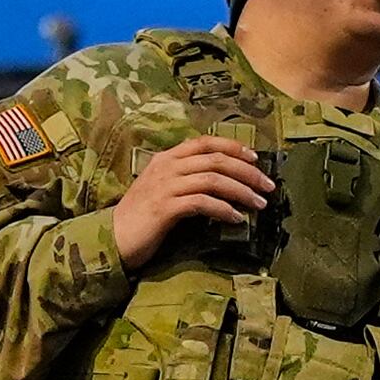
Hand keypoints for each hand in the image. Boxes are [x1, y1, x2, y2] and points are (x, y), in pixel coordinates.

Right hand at [105, 137, 275, 269]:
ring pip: (213, 179)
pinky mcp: (165, 208)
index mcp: (167, 158)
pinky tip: (236, 219)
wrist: (112, 238)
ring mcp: (165, 186)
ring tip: (259, 205)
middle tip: (268, 186)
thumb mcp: (164, 190)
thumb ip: (187, 180)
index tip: (256, 158)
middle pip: (215, 159)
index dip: (234, 147)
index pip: (206, 142)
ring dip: (241, 191)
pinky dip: (224, 209)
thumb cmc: (142, 218)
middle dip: (247, 171)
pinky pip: (202, 202)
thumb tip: (224, 182)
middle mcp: (166, 167)